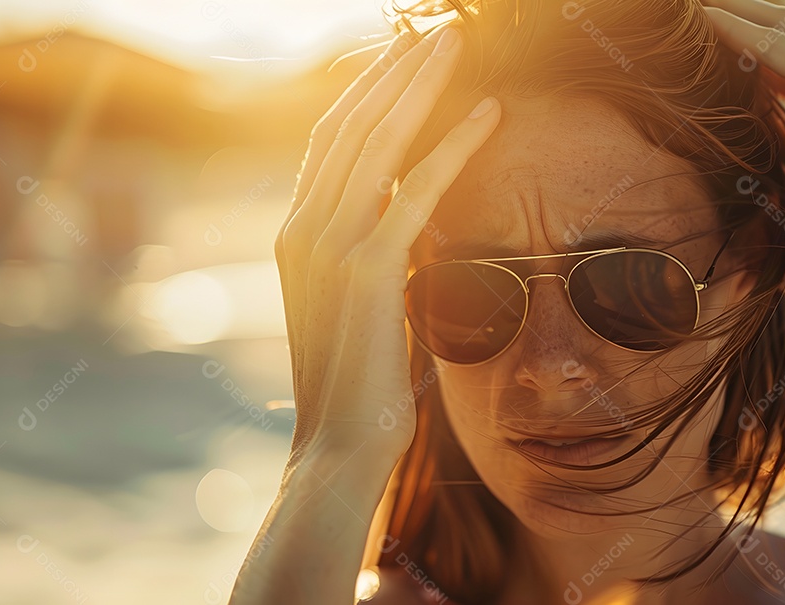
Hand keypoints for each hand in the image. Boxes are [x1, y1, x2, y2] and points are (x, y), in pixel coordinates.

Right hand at [273, 26, 499, 464]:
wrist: (338, 443)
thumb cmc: (354, 379)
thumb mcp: (348, 301)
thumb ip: (362, 248)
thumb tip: (397, 208)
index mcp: (294, 233)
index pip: (329, 140)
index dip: (367, 90)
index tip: (404, 58)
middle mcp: (302, 229)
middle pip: (350, 124)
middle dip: (395, 70)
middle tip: (436, 30)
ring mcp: (329, 247)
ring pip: (378, 143)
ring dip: (422, 86)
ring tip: (456, 42)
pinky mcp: (367, 271)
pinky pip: (415, 192)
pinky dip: (455, 148)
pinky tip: (491, 115)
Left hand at [702, 0, 784, 293]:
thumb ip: (778, 259)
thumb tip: (745, 282)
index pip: (769, 104)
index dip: (733, 88)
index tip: (690, 86)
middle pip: (769, 62)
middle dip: (731, 42)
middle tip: (684, 31)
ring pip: (777, 40)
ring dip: (736, 21)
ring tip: (695, 9)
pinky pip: (784, 49)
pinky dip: (746, 32)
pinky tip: (712, 18)